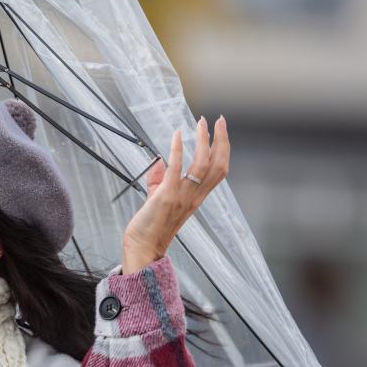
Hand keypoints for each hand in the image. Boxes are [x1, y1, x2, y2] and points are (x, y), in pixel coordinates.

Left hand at [122, 116, 229, 273]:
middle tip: (219, 120)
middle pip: (219, 165)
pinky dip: (178, 150)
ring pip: (203, 165)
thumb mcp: (158, 198)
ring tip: (201, 123)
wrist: (143, 245)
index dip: (223, 149)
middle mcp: (194, 196)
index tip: (221, 130)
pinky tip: (178, 135)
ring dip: (203, 141)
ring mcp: (182, 196)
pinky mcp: (166, 196)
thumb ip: (160, 180)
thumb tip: (160, 161)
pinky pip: (176, 170)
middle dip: (221, 141)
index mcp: (196, 197)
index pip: (219, 170)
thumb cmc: (150, 224)